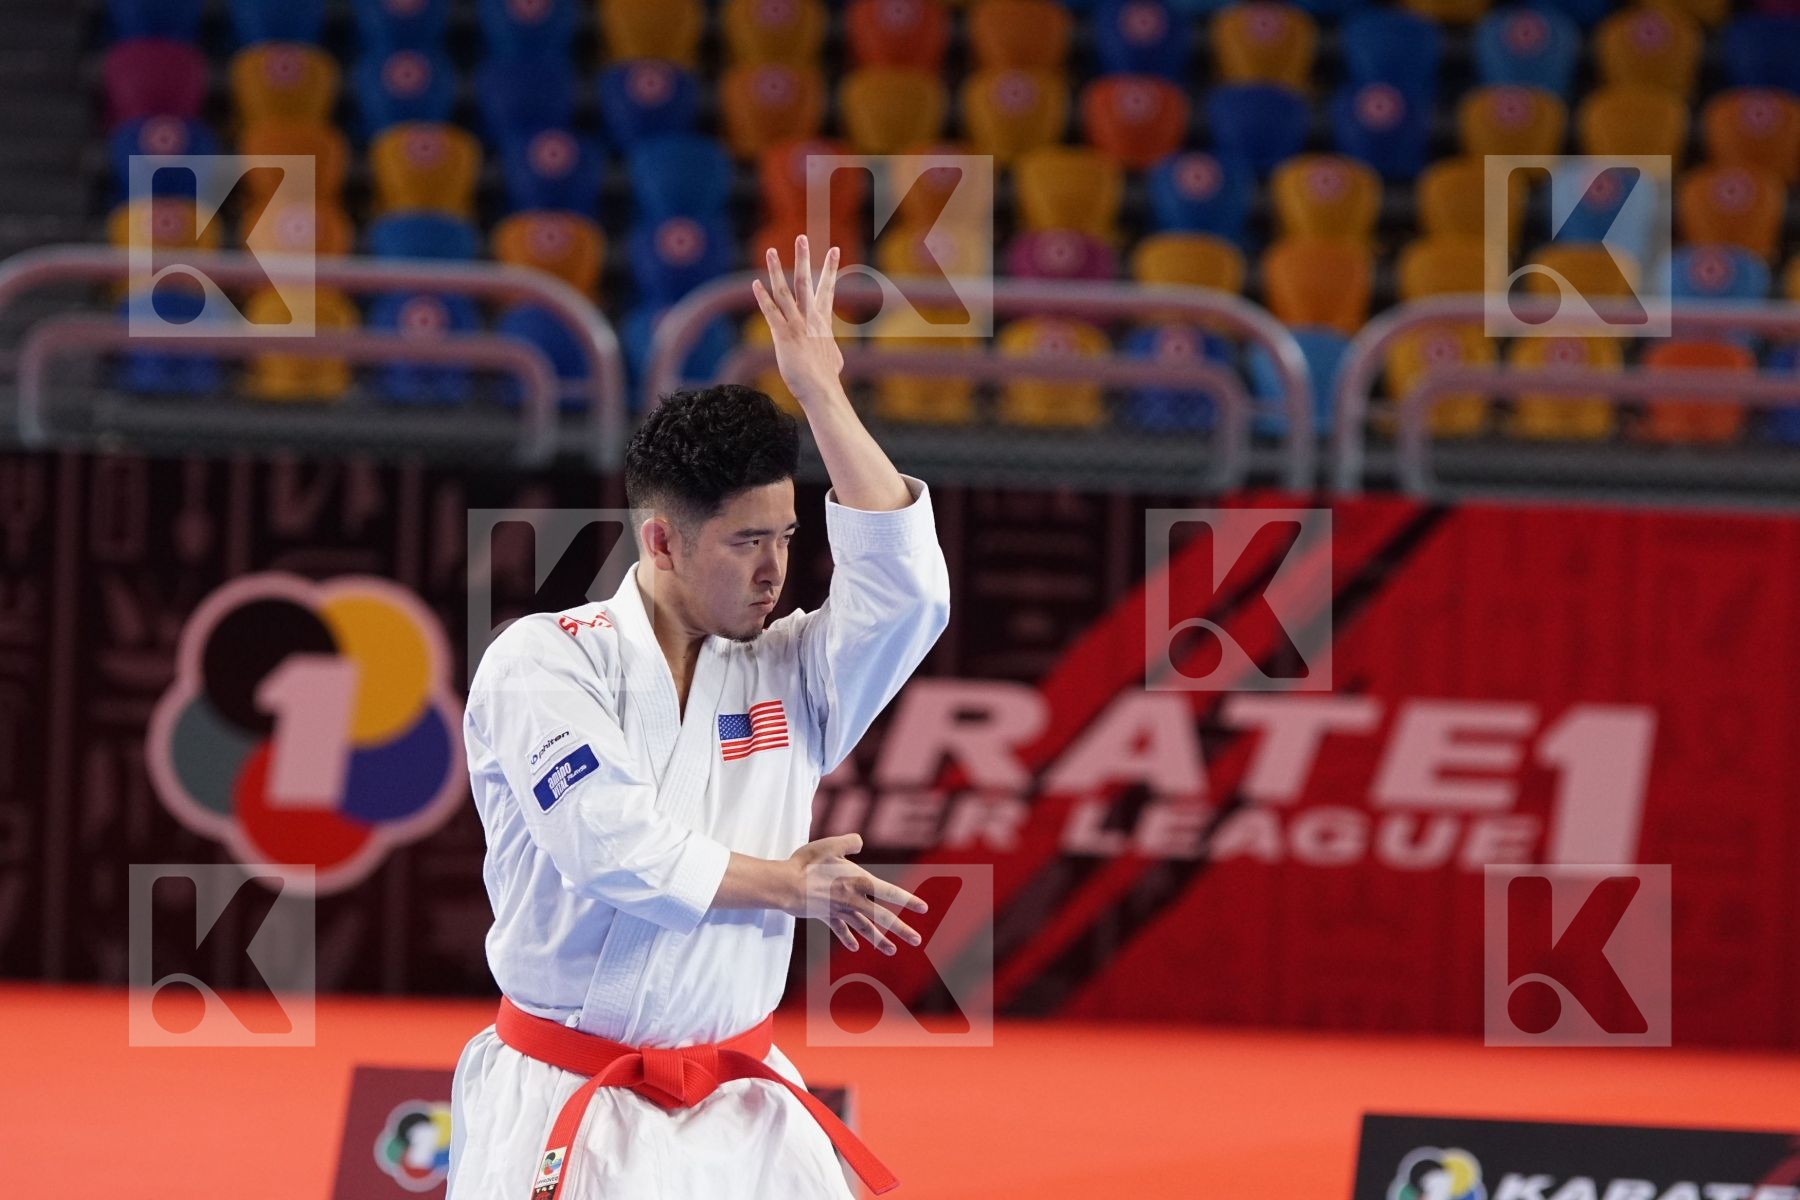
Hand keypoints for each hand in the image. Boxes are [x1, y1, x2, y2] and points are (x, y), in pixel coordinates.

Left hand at [751, 235, 844, 408]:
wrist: (822, 390)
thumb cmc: (826, 378)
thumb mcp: (833, 358)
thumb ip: (828, 347)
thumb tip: (830, 350)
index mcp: (823, 321)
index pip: (827, 289)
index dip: (830, 269)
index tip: (833, 249)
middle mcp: (811, 318)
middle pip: (806, 281)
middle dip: (804, 258)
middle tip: (801, 237)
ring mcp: (797, 325)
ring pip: (786, 291)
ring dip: (777, 270)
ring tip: (771, 251)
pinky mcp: (784, 336)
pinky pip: (771, 313)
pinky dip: (763, 298)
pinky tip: (756, 284)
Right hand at [784, 833, 927, 954]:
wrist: (784, 886)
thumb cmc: (806, 863)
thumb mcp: (829, 845)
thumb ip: (847, 843)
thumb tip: (860, 842)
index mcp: (858, 882)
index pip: (889, 892)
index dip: (907, 900)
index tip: (924, 908)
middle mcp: (852, 899)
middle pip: (881, 917)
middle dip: (901, 929)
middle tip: (917, 940)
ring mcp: (839, 910)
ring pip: (863, 927)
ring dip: (878, 939)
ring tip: (892, 950)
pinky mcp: (825, 915)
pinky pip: (839, 928)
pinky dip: (848, 937)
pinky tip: (855, 947)